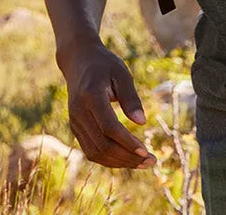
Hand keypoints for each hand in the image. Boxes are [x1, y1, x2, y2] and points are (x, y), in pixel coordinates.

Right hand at [61, 40, 156, 169]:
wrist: (78, 61)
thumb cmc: (104, 65)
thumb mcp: (122, 73)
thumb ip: (131, 97)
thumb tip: (142, 122)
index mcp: (90, 96)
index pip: (108, 127)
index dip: (127, 142)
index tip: (146, 151)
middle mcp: (78, 112)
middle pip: (102, 145)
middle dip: (127, 157)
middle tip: (151, 161)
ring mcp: (74, 122)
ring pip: (95, 153)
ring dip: (119, 162)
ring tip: (142, 163)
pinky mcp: (75, 128)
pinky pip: (91, 150)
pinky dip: (109, 158)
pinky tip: (127, 158)